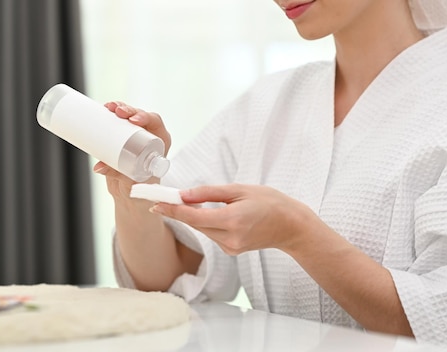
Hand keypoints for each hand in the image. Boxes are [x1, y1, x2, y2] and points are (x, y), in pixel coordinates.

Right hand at [93, 102, 170, 231]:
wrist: (131, 196)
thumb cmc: (140, 190)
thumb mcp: (132, 182)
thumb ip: (119, 174)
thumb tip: (99, 167)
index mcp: (160, 143)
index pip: (155, 123)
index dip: (145, 117)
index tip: (133, 120)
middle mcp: (149, 136)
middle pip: (140, 116)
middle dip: (129, 110)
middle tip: (117, 112)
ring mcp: (135, 136)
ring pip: (128, 116)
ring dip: (119, 108)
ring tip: (108, 108)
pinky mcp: (122, 138)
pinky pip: (118, 122)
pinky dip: (111, 114)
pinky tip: (104, 109)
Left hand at [150, 184, 319, 254]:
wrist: (291, 226)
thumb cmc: (271, 203)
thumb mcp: (240, 189)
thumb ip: (210, 192)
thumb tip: (184, 194)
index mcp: (232, 220)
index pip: (193, 216)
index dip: (171, 210)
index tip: (154, 203)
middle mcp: (229, 238)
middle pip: (195, 224)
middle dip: (179, 211)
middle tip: (162, 198)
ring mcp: (231, 247)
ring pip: (203, 230)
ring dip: (195, 216)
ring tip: (192, 202)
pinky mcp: (232, 251)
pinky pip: (212, 234)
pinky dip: (208, 223)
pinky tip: (215, 213)